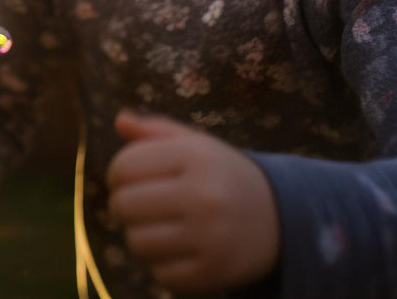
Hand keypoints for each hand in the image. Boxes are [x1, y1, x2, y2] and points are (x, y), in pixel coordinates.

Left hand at [105, 111, 280, 292]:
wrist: (279, 217)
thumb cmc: (220, 175)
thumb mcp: (195, 145)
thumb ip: (155, 131)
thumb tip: (121, 121)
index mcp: (196, 156)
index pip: (124, 167)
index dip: (117, 174)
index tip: (128, 179)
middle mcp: (204, 195)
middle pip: (123, 206)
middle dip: (124, 205)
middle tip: (140, 205)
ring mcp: (210, 237)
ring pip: (136, 242)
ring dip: (141, 236)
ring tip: (160, 226)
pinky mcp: (213, 272)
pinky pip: (160, 273)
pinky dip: (163, 264)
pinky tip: (180, 249)